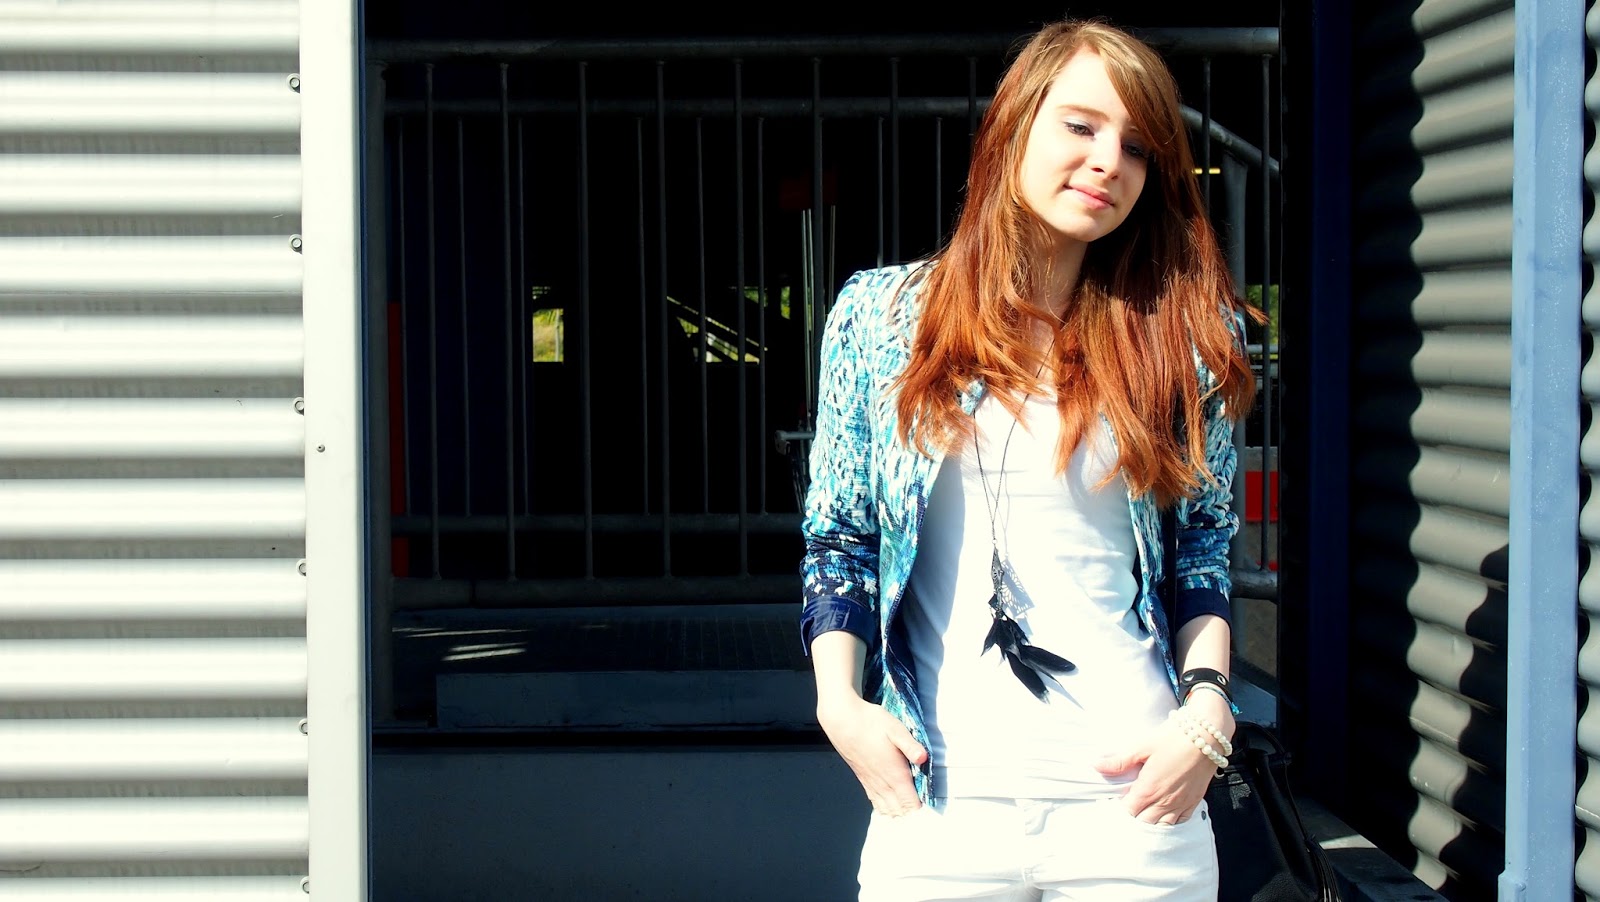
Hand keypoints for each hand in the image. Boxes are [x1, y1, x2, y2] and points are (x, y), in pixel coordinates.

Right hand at [817, 694, 927, 816]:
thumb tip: (923, 758)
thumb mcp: (895, 728)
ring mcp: (872, 783)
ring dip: (899, 814)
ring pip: (887, 809)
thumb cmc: (869, 722)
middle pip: (900, 812)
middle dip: (912, 816)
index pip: (911, 805)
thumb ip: (910, 745)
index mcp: (895, 774)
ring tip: (910, 814)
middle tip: (925, 814)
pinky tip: (890, 809)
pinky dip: (885, 809)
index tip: (932, 810)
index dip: (922, 811)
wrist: (842, 720)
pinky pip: (876, 802)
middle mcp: (883, 783)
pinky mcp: (864, 779)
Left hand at [1092, 704, 1229, 824]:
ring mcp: (1181, 804)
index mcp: (1148, 790)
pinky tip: (1164, 816)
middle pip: (1144, 824)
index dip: (1120, 812)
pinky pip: (1180, 822)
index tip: (1115, 806)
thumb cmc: (1172, 739)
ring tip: (1144, 816)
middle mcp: (1164, 802)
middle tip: (1128, 812)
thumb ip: (1119, 761)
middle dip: (1134, 820)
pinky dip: (1170, 823)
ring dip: (1151, 824)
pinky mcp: (1194, 802)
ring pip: (1162, 826)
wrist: (1206, 736)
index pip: (1128, 812)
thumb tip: (1096, 766)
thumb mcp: (1141, 747)